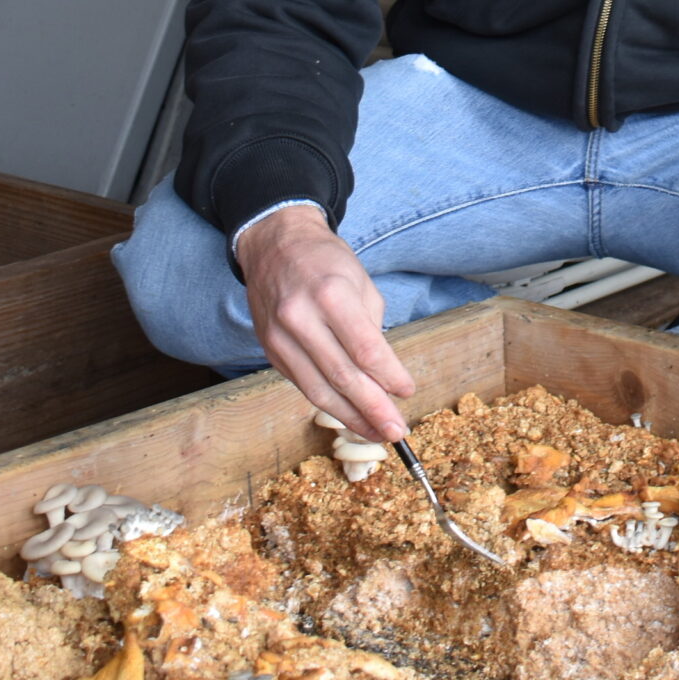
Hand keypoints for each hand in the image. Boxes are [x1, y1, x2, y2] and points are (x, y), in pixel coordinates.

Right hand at [231, 205, 414, 442]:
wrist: (274, 245)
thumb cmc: (325, 261)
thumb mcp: (360, 281)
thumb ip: (372, 327)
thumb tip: (385, 375)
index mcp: (331, 295)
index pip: (365, 349)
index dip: (389, 376)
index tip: (408, 392)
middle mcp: (301, 318)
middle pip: (343, 376)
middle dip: (373, 409)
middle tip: (397, 431)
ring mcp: (280, 337)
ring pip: (319, 390)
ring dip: (351, 417)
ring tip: (377, 434)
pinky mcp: (270, 351)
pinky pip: (303, 385)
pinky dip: (329, 405)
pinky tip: (349, 416)